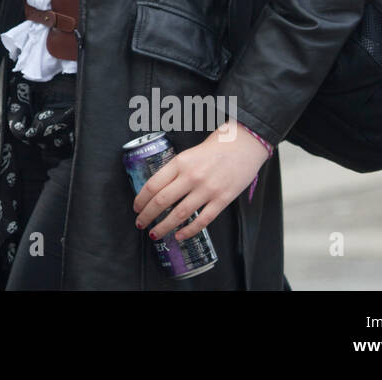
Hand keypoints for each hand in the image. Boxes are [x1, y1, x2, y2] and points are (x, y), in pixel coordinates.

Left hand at [132, 121, 270, 241]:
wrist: (245, 144)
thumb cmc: (215, 147)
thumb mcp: (189, 154)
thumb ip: (175, 170)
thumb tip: (158, 190)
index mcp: (180, 163)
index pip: (153, 185)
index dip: (141, 199)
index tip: (136, 208)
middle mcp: (191, 176)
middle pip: (162, 201)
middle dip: (147, 216)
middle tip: (140, 224)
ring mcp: (207, 189)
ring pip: (180, 214)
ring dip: (164, 227)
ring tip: (155, 234)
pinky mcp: (223, 199)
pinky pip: (203, 220)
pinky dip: (189, 230)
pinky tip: (179, 235)